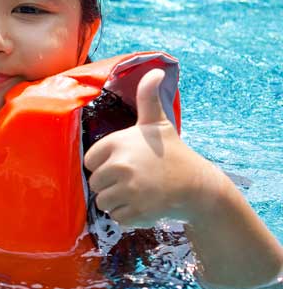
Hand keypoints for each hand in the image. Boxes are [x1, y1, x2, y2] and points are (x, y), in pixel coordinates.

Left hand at [84, 69, 219, 226]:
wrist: (198, 186)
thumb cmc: (172, 153)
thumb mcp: (158, 123)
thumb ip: (148, 97)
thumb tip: (155, 70)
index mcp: (118, 143)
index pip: (90, 162)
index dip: (105, 164)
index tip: (125, 163)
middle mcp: (120, 166)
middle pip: (95, 183)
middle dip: (111, 185)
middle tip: (135, 180)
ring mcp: (129, 190)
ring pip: (103, 202)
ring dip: (118, 201)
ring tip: (140, 192)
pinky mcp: (136, 212)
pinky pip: (116, 218)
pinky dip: (128, 216)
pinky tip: (146, 205)